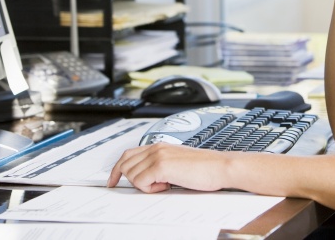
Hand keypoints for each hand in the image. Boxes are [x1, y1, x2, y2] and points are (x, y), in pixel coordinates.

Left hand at [108, 143, 231, 192]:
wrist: (220, 167)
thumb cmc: (205, 168)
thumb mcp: (177, 163)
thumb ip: (160, 165)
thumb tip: (146, 178)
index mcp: (159, 145)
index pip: (128, 154)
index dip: (117, 169)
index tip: (113, 180)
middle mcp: (156, 147)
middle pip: (125, 164)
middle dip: (132, 179)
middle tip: (149, 187)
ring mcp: (158, 155)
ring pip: (132, 174)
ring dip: (144, 184)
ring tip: (164, 184)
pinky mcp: (161, 166)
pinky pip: (141, 182)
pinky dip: (150, 189)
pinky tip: (166, 185)